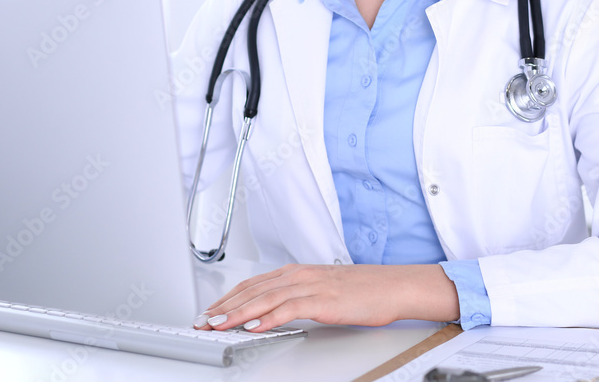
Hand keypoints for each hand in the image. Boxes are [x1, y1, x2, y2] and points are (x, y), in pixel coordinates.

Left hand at [192, 263, 459, 331]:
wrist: (394, 285)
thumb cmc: (365, 290)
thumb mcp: (324, 289)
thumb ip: (299, 296)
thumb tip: (276, 310)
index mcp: (298, 272)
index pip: (254, 284)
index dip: (229, 297)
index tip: (212, 310)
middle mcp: (299, 275)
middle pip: (253, 290)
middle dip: (224, 306)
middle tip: (204, 320)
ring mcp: (310, 286)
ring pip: (264, 299)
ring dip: (238, 313)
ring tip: (218, 324)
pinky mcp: (322, 300)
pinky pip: (288, 309)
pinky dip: (268, 317)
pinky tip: (254, 326)